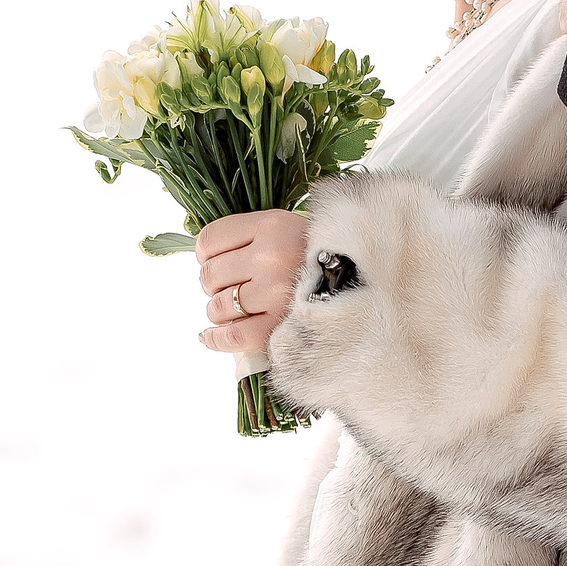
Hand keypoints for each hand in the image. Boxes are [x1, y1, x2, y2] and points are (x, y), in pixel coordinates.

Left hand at [195, 209, 307, 357]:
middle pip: (209, 275)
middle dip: (214, 284)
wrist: (363, 281)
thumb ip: (248, 236)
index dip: (205, 254)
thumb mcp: (285, 227)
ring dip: (219, 310)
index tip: (218, 259)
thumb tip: (203, 257)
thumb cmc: (314, 255)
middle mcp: (271, 257)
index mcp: (271, 225)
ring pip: (217, 306)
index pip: (209, 240)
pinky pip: (231, 337)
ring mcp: (275, 293)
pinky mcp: (279, 326)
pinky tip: (209, 337)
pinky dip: (215, 339)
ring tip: (236, 307)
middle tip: (232, 285)